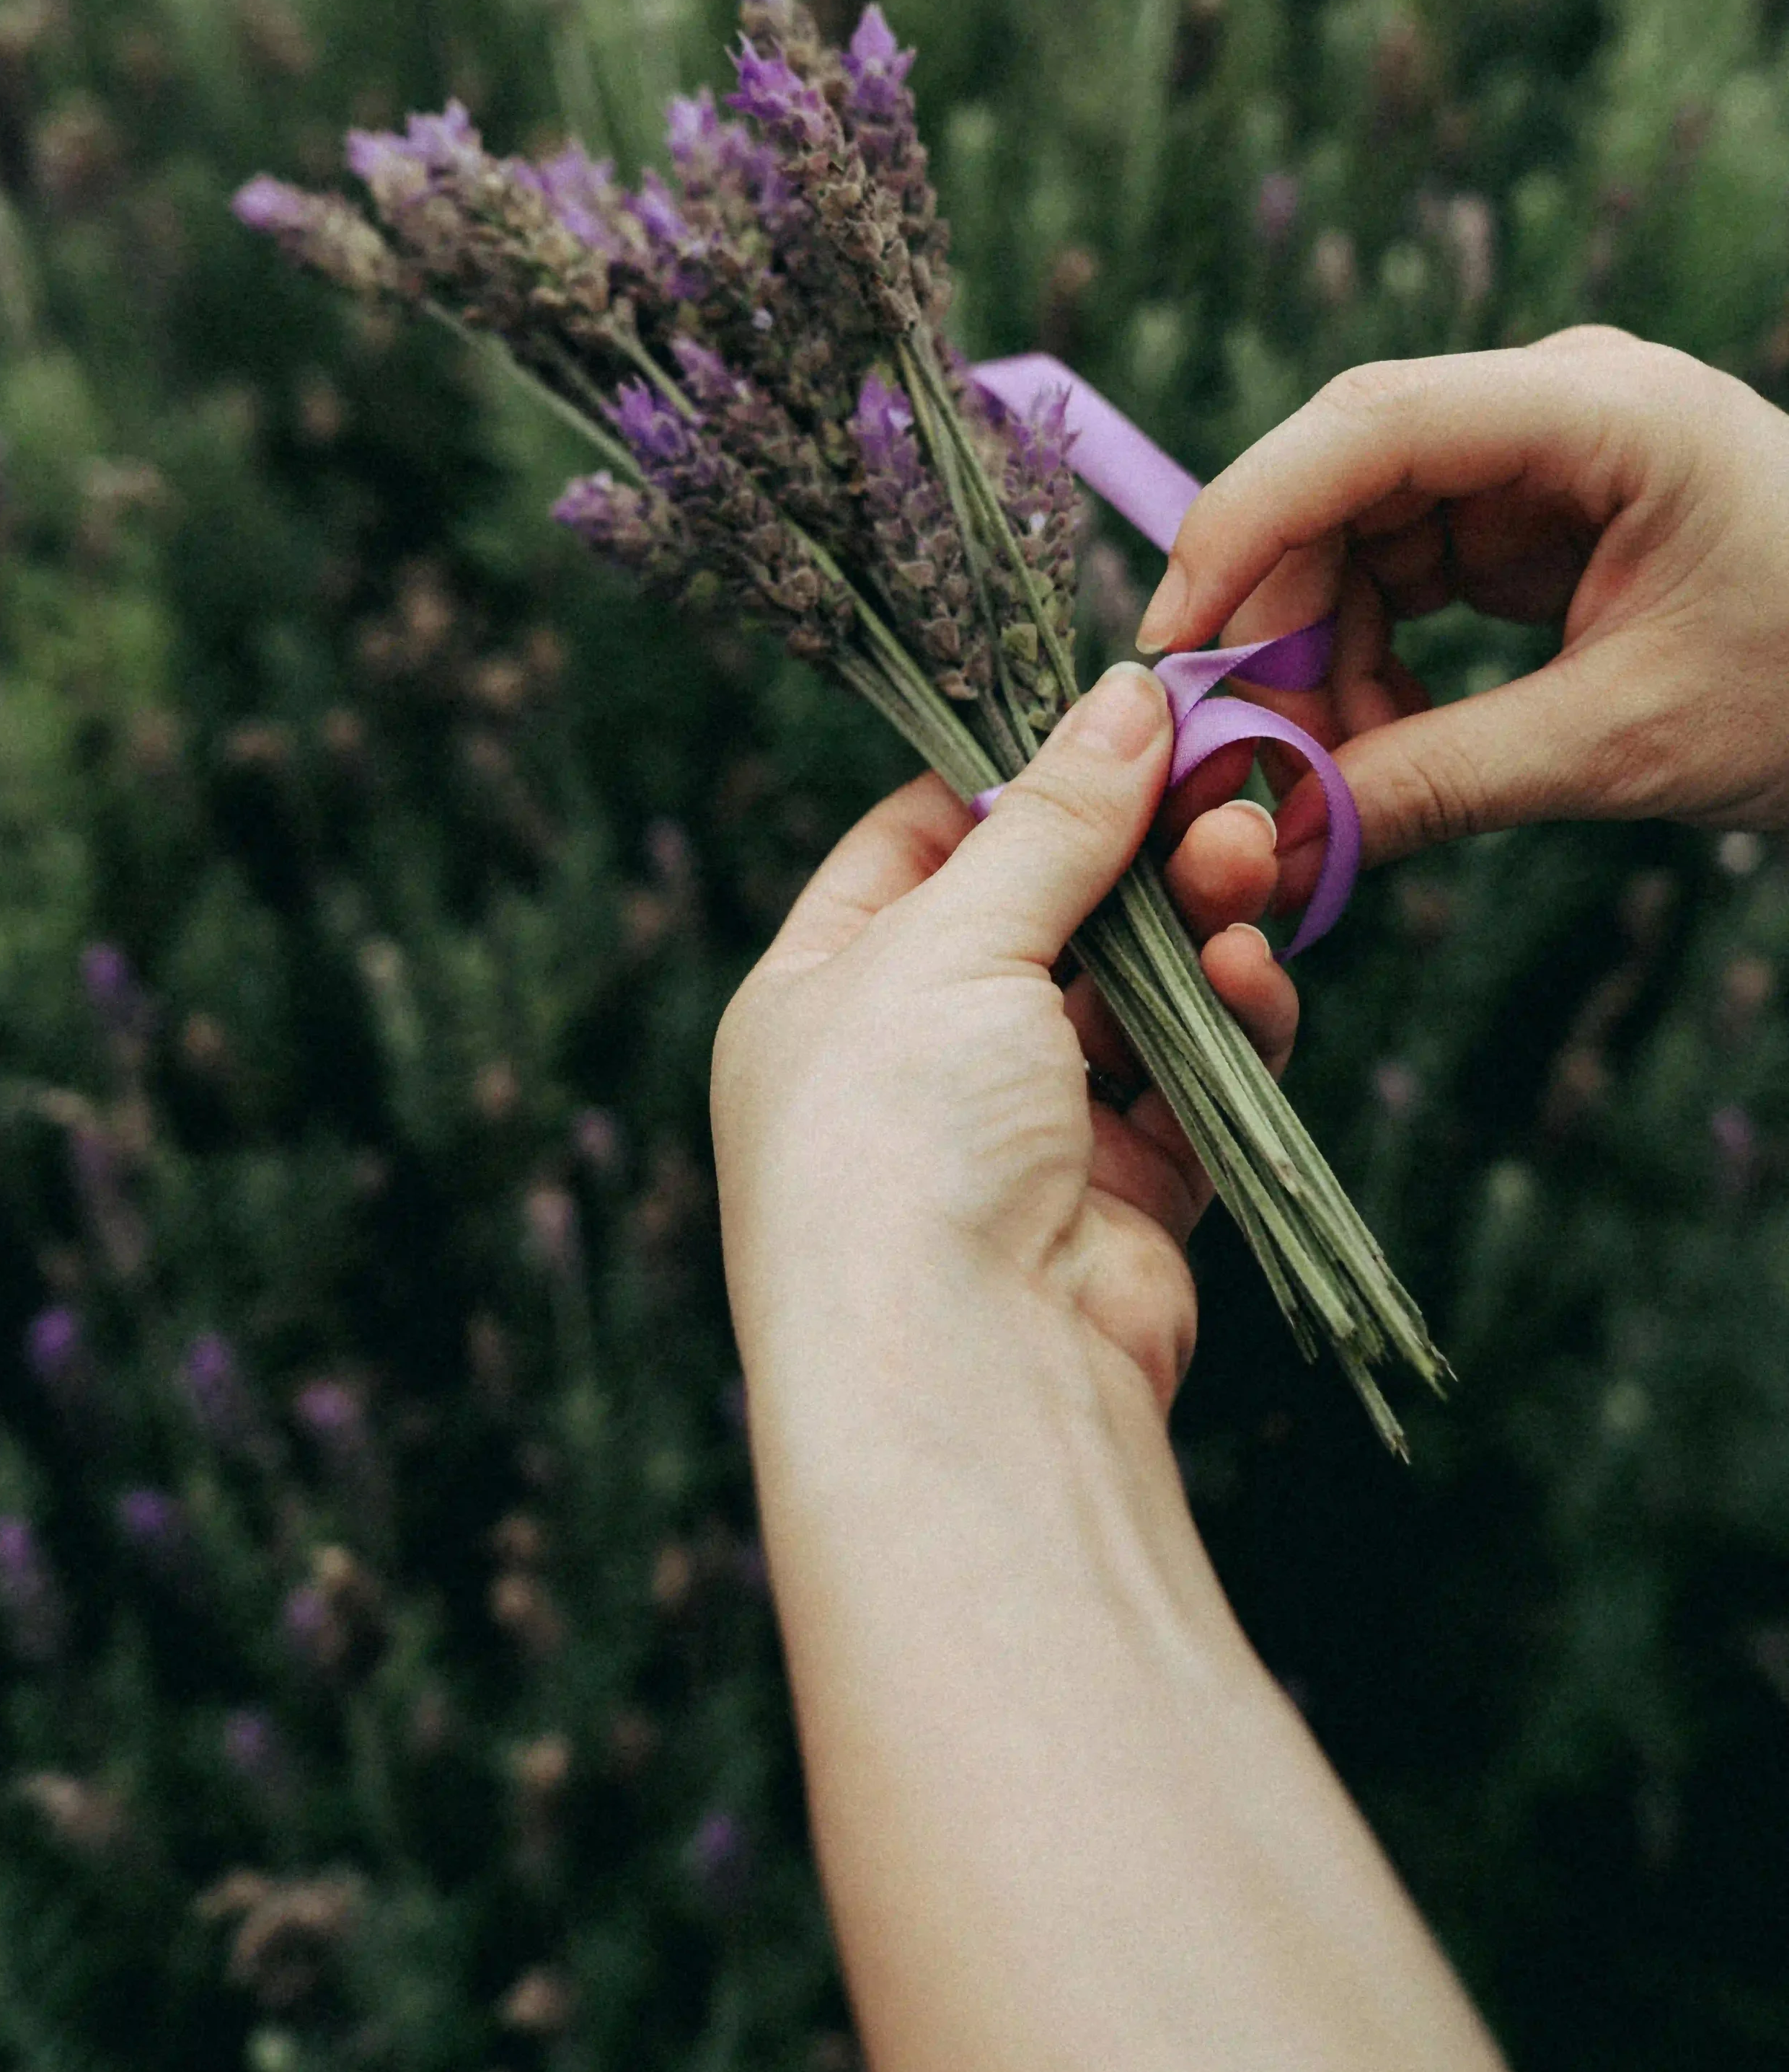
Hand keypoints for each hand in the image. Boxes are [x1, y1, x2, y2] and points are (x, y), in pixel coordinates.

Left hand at [711, 664, 1294, 1417]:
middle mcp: (914, 1058)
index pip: (918, 842)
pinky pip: (1187, 1079)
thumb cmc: (902, 1138)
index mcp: (822, 990)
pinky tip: (1250, 974)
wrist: (967, 1380)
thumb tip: (1126, 691)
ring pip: (1130, 988)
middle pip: (1046, 909)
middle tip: (1225, 777)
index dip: (1016, 773)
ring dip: (1192, 920)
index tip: (1118, 714)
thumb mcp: (954, 939)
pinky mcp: (1122, 1196)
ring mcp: (1019, 1131)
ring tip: (1245, 862)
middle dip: (1137, 843)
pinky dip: (1224, 1022)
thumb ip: (1052, 818)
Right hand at [1136, 326, 1788, 895]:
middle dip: (1283, 627)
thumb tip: (1282, 851)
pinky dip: (1376, 666)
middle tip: (1251, 765)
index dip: (1247, 526)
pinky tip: (1383, 751)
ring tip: (1340, 788)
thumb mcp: (1624, 744)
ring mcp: (1540, 457)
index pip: (1369, 425)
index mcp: (1601, 407)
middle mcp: (1554, 403)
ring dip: (1326, 663)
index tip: (1176, 646)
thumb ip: (1442, 782)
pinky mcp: (1533, 517)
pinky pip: (1405, 577)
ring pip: (1359, 540)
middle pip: (1344, 485)